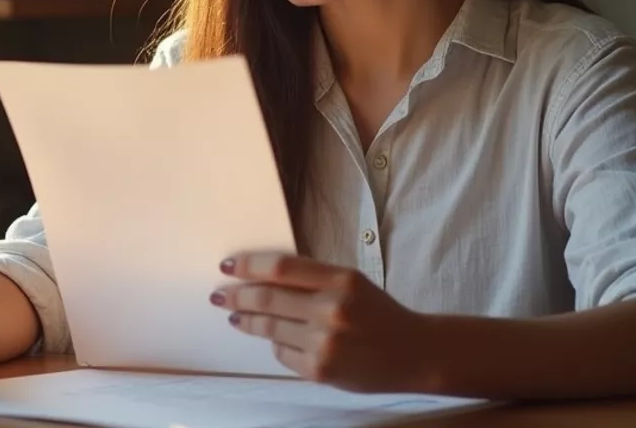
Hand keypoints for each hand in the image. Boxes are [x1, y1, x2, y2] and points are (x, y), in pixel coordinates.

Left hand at [212, 253, 436, 393]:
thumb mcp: (351, 283)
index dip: (247, 266)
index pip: (280, 268)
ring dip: (248, 321)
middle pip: (267, 298)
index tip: (227, 266)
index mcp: (341, 280)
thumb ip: (312, 278)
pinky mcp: (321, 369)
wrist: (414, 353)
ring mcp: (325, 342)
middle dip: (237, 296)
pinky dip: (275, 345)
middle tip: (221, 295)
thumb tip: (260, 277)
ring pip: (269, 328)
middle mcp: (332, 310)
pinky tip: (275, 339)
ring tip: (237, 316)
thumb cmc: (379, 313)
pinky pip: (282, 354)